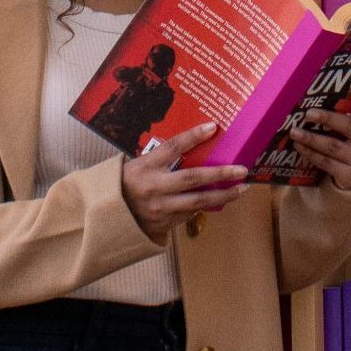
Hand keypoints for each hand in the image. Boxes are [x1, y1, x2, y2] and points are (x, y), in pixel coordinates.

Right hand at [121, 121, 249, 240]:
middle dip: (220, 173)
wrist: (108, 216)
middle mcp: (153, 187)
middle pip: (192, 178)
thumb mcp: (138, 165)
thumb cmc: (125, 184)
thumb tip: (194, 143)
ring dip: (223, 196)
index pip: (171, 147)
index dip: (192, 137)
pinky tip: (221, 200)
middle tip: (242, 169)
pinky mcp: (164, 224)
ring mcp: (160, 208)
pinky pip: (190, 214)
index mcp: (145, 167)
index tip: (212, 127)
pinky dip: (206, 206)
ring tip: (241, 189)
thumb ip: (162, 158)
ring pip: (198, 202)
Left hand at [289, 85, 350, 188]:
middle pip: (349, 126)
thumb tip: (313, 96)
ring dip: (311, 138)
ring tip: (294, 131)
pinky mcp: (350, 176)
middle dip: (327, 119)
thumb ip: (342, 114)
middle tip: (308, 113)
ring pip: (333, 146)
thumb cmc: (348, 144)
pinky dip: (310, 153)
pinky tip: (299, 146)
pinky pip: (326, 162)